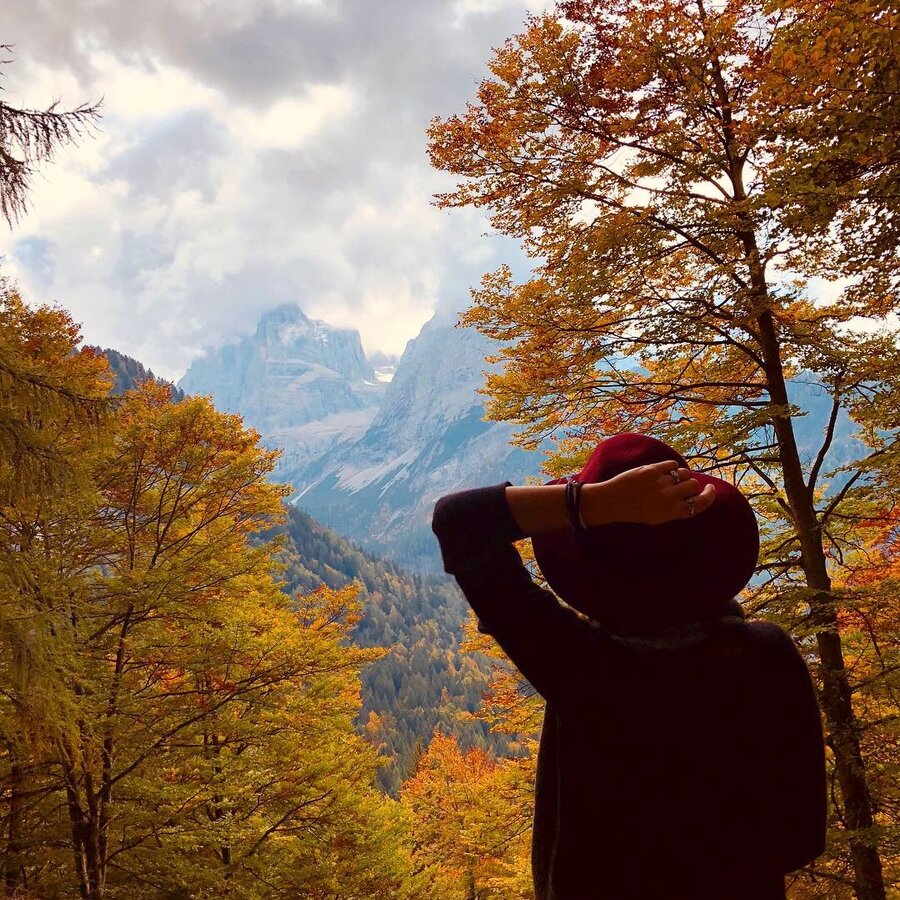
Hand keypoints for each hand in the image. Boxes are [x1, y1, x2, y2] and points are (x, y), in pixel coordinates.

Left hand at [583, 460, 715, 525]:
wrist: (612, 502)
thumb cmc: (636, 510)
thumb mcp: (658, 517)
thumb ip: (677, 507)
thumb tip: (695, 493)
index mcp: (672, 513)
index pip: (700, 504)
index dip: (709, 495)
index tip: (711, 489)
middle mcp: (669, 498)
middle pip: (693, 485)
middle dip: (691, 484)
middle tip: (683, 484)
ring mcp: (661, 483)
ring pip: (684, 473)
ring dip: (681, 474)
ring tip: (671, 478)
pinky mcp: (652, 470)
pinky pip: (672, 464)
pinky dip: (670, 467)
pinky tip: (662, 471)